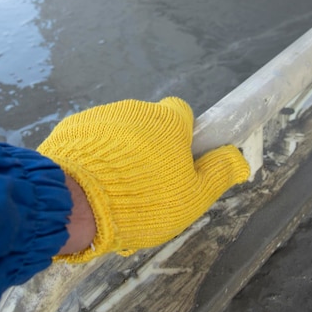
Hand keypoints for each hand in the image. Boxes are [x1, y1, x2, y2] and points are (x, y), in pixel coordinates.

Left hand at [37, 97, 249, 262]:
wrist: (77, 201)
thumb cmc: (144, 198)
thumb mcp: (193, 196)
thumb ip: (218, 174)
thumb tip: (239, 158)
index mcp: (168, 121)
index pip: (181, 113)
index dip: (182, 137)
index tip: (177, 162)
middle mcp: (136, 109)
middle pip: (149, 126)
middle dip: (149, 150)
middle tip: (146, 187)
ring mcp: (101, 116)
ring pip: (119, 134)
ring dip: (120, 155)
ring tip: (114, 193)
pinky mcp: (72, 127)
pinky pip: (92, 141)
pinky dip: (94, 158)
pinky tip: (90, 185)